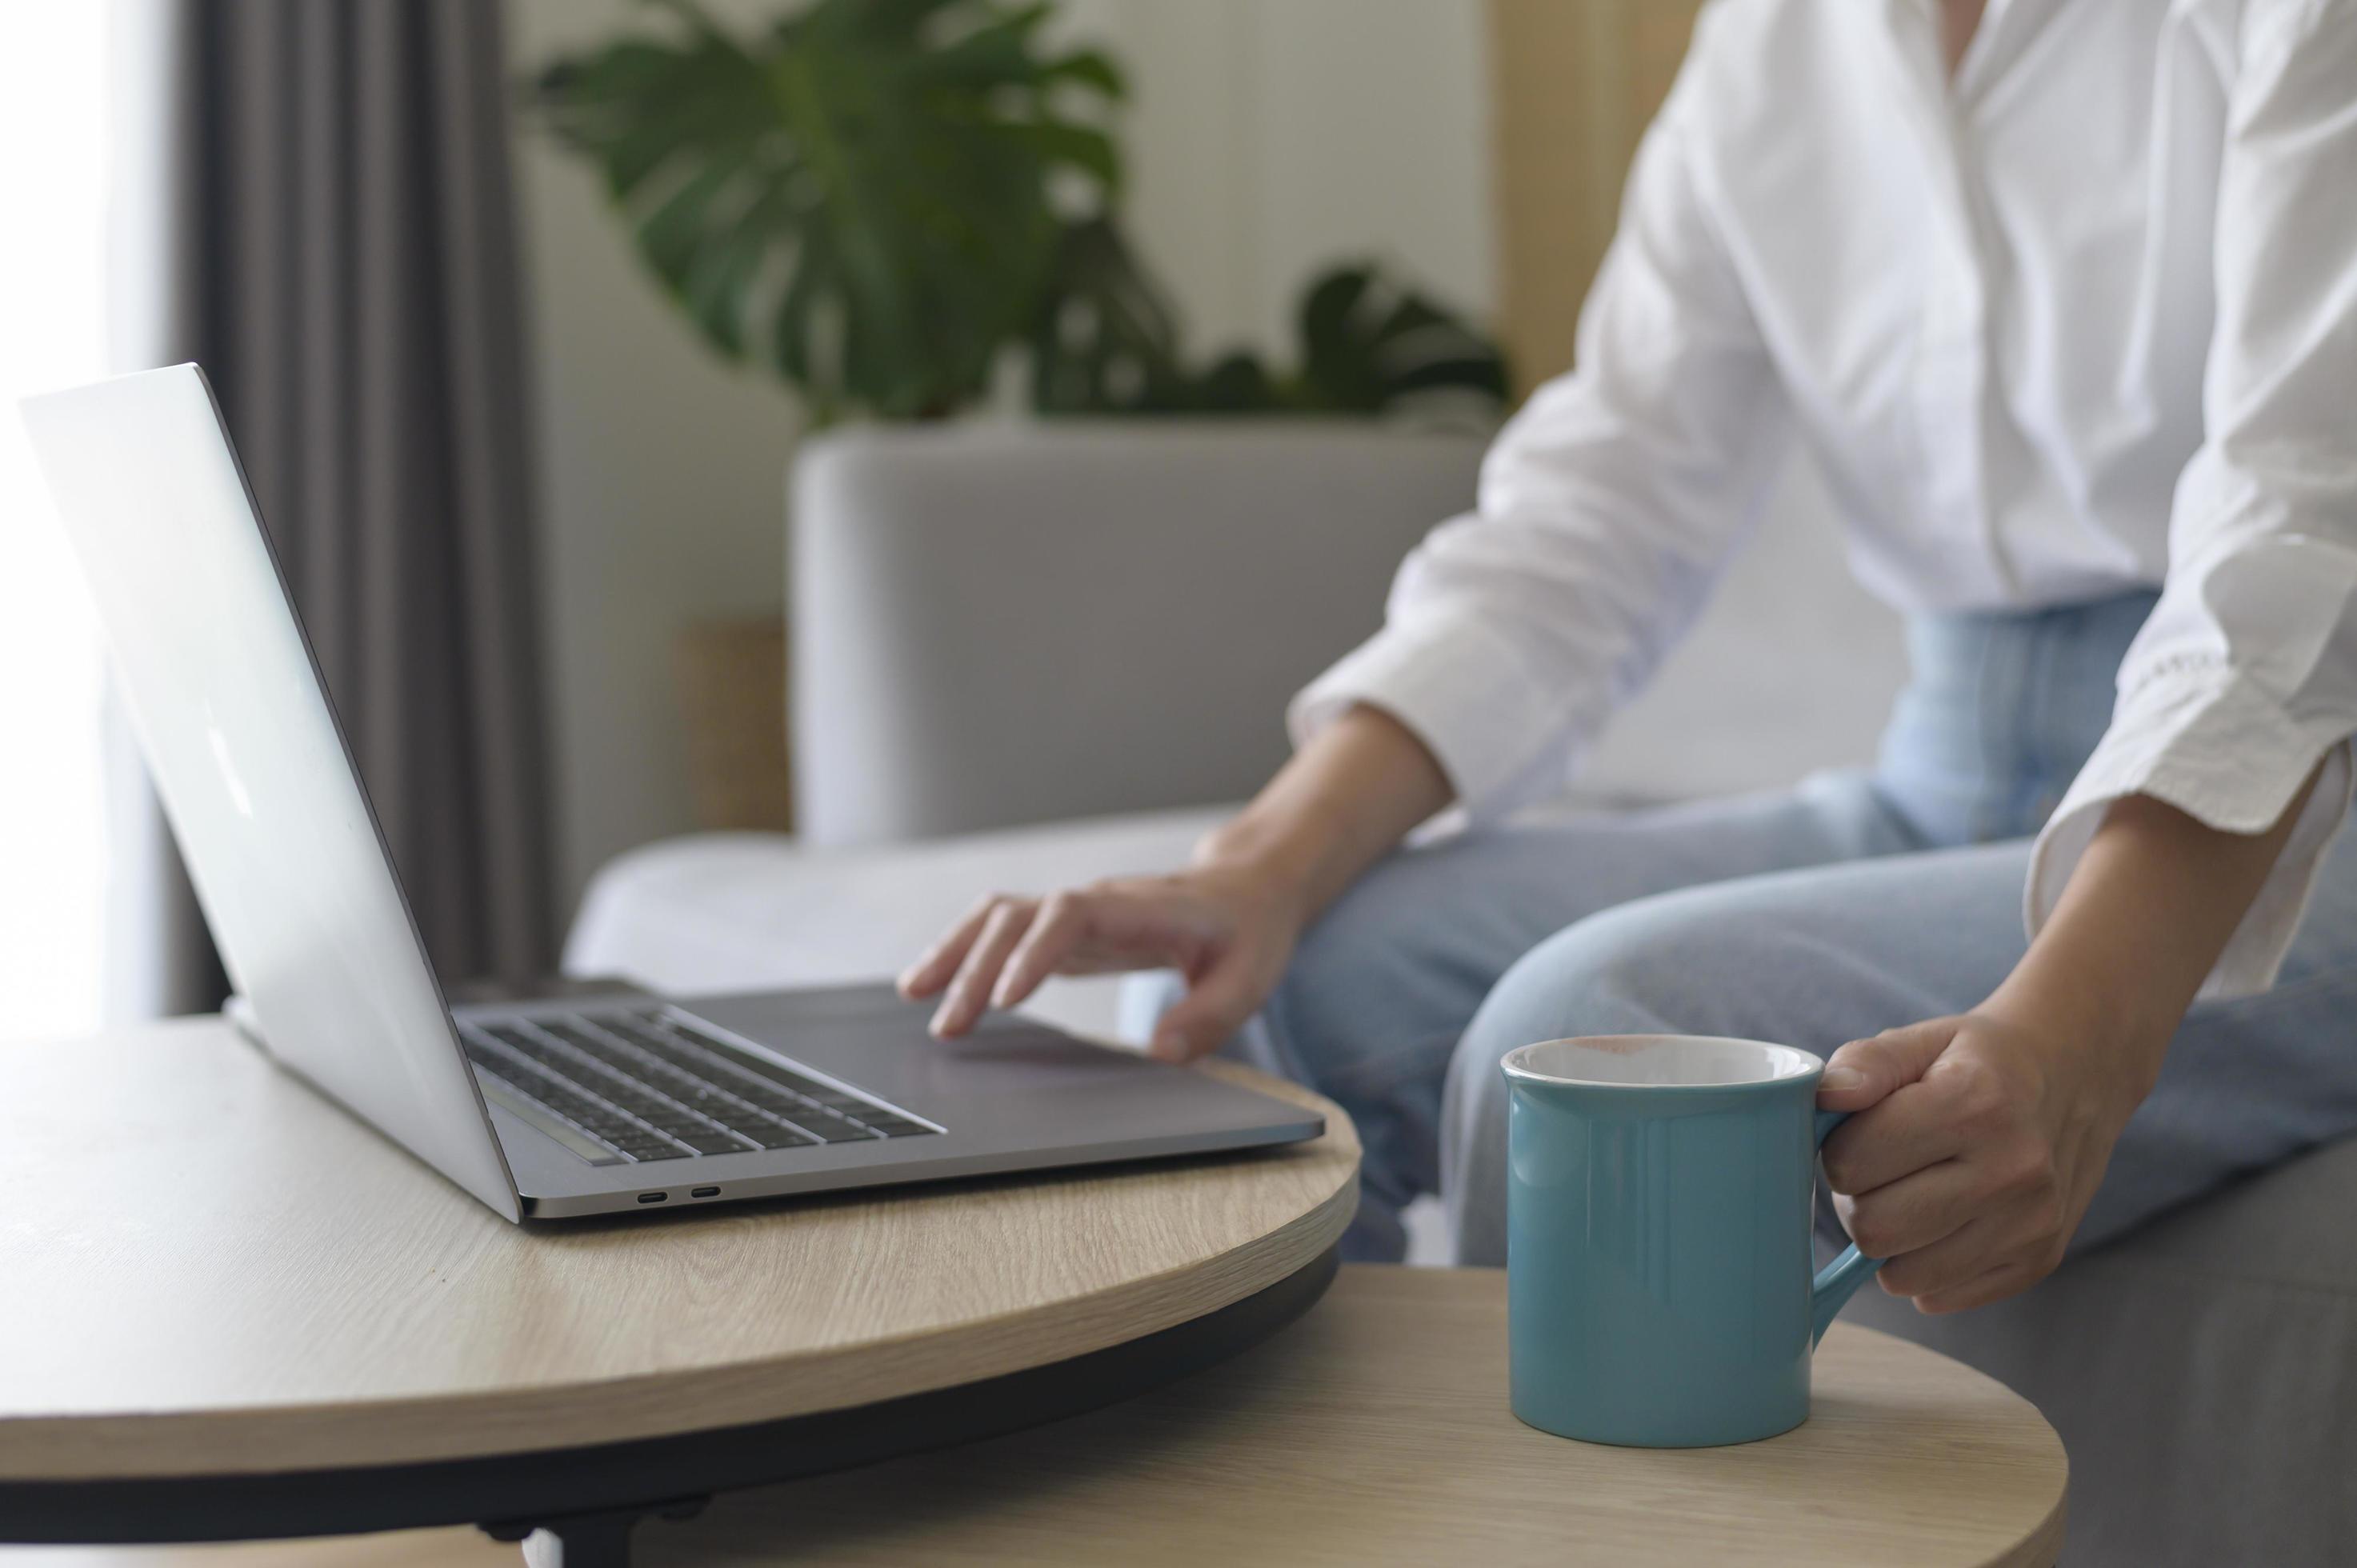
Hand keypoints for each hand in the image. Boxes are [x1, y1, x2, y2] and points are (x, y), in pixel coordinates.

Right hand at [896, 862, 1307, 1061]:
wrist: (1245, 893)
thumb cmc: (1247, 936)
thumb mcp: (1249, 979)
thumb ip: (1209, 1016)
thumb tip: (1163, 1053)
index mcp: (1140, 909)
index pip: (1072, 914)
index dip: (1035, 952)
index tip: (1008, 999)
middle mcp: (1096, 903)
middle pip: (1019, 916)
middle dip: (977, 966)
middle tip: (950, 1026)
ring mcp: (1076, 913)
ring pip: (999, 916)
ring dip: (955, 952)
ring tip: (915, 995)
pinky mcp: (1064, 931)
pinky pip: (1004, 933)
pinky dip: (965, 954)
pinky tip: (935, 987)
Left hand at [1814, 1002, 2157, 1312]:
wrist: (2074, 1078)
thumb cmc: (1981, 1061)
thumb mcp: (1922, 1039)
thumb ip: (1866, 1063)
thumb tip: (1826, 1096)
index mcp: (1975, 1105)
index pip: (1851, 1163)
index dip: (1839, 1149)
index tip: (1863, 1132)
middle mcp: (2012, 1171)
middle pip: (1873, 1229)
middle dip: (1858, 1200)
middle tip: (1881, 1171)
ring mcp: (2031, 1224)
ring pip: (1902, 1275)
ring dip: (1890, 1240)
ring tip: (1913, 1193)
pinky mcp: (2038, 1262)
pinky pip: (1938, 1296)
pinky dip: (1924, 1266)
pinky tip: (1945, 1220)